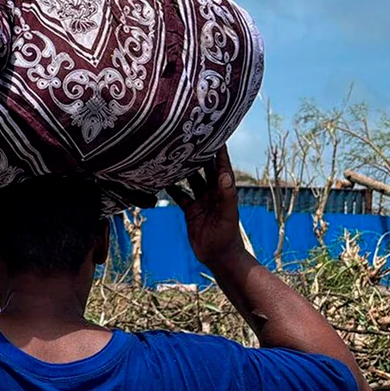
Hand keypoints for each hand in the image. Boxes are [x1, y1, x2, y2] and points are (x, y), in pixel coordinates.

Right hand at [166, 146, 249, 268]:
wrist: (218, 256)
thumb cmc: (227, 237)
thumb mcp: (227, 215)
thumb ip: (226, 195)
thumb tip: (225, 174)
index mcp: (224, 191)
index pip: (221, 166)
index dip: (219, 151)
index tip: (215, 134)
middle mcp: (213, 193)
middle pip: (205, 170)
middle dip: (199, 155)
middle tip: (189, 139)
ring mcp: (201, 201)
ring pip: (191, 180)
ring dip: (183, 170)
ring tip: (173, 156)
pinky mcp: (191, 211)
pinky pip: (180, 196)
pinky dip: (172, 188)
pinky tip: (162, 180)